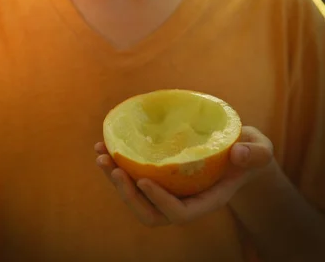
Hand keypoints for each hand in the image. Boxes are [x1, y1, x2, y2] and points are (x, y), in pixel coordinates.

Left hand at [95, 126, 273, 226]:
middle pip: (150, 214)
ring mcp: (169, 191)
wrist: (238, 150)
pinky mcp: (159, 176)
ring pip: (136, 198)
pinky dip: (116, 164)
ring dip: (115, 179)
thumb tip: (237, 155)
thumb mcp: (259, 149)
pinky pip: (133, 177)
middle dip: (128, 195)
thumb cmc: (249, 151)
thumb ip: (254, 153)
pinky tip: (103, 145)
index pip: (180, 213)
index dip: (160, 202)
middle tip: (113, 169)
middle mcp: (184, 200)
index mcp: (207, 199)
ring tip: (100, 155)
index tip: (143, 180)